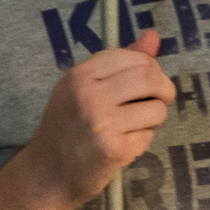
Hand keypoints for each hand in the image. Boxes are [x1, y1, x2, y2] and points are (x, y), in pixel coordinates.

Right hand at [24, 28, 171, 209]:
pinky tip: (124, 145)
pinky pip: (148, 135)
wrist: (46, 174)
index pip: (133, 57)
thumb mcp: (83, 89)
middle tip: (156, 103)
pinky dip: (142, 140)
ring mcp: (101, 121)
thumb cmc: (67, 129)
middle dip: (163, 90)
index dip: (150, 69)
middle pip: (150, 77)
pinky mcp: (113, 148)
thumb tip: (153, 36)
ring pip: (156, 108)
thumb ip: (120, 63)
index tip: (146, 84)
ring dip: (154, 118)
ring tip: (136, 126)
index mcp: (80, 75)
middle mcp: (89, 94)